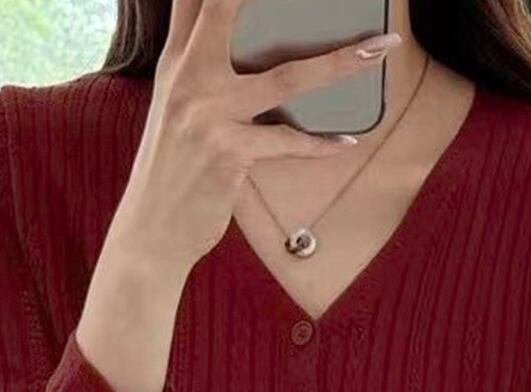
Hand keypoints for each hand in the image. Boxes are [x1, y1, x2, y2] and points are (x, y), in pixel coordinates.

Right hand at [115, 0, 403, 269]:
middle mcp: (188, 78)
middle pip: (227, 9)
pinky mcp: (229, 153)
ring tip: (378, 49)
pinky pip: (288, 142)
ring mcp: (209, 115)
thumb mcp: (176, 108)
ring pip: (287, 77)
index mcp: (175, 61)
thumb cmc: (172, 170)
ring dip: (341, 62)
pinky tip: (347, 141)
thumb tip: (243, 48)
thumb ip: (200, 69)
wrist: (152, 230)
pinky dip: (321, 144)